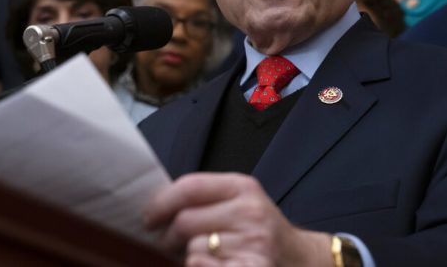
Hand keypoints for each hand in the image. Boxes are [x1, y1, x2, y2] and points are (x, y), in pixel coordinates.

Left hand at [144, 172, 332, 265]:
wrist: (298, 258)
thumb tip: (156, 206)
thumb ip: (205, 198)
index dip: (161, 203)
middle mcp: (250, 211)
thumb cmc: (260, 231)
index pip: (189, 187)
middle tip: (171, 243)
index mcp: (243, 187)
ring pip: (193, 249)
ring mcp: (253, 242)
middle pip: (184, 221)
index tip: (149, 217)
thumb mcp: (240, 201)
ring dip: (188, 257)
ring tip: (204, 255)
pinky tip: (213, 264)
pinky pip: (202, 266)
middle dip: (169, 236)